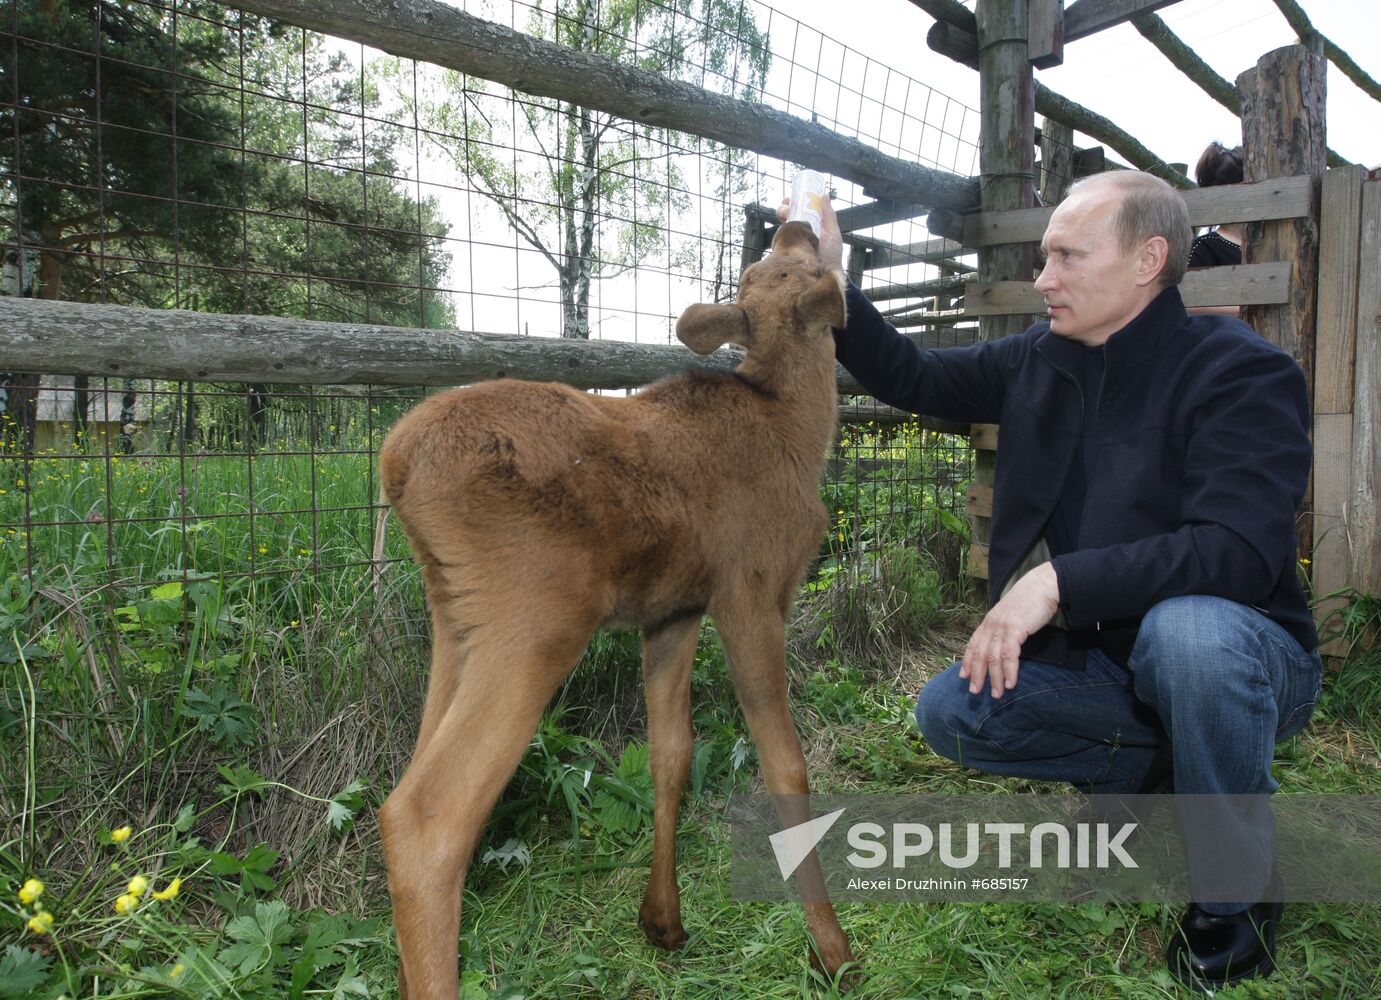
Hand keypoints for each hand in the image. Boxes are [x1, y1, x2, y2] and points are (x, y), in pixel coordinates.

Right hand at [775, 193, 843, 271]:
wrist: (826, 276)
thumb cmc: (832, 256)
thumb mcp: (833, 232)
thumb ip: (828, 214)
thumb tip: (824, 195)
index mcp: (810, 226)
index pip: (799, 211)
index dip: (794, 203)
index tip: (791, 197)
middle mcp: (799, 233)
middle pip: (787, 217)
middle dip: (784, 208)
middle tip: (787, 206)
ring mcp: (791, 242)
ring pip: (781, 226)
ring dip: (781, 217)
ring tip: (785, 215)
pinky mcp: (784, 251)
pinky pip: (778, 239)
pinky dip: (778, 232)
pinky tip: (783, 228)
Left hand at [960, 563, 1060, 698]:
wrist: (1042, 586)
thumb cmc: (1029, 601)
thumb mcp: (1010, 615)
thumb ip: (1004, 629)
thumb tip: (1003, 645)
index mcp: (989, 622)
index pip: (973, 644)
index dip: (967, 661)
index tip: (963, 676)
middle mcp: (991, 625)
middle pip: (979, 654)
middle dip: (977, 674)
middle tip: (975, 692)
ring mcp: (1002, 627)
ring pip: (993, 658)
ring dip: (994, 678)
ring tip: (996, 694)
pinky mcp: (1015, 629)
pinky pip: (1009, 655)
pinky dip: (1009, 671)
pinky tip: (1010, 683)